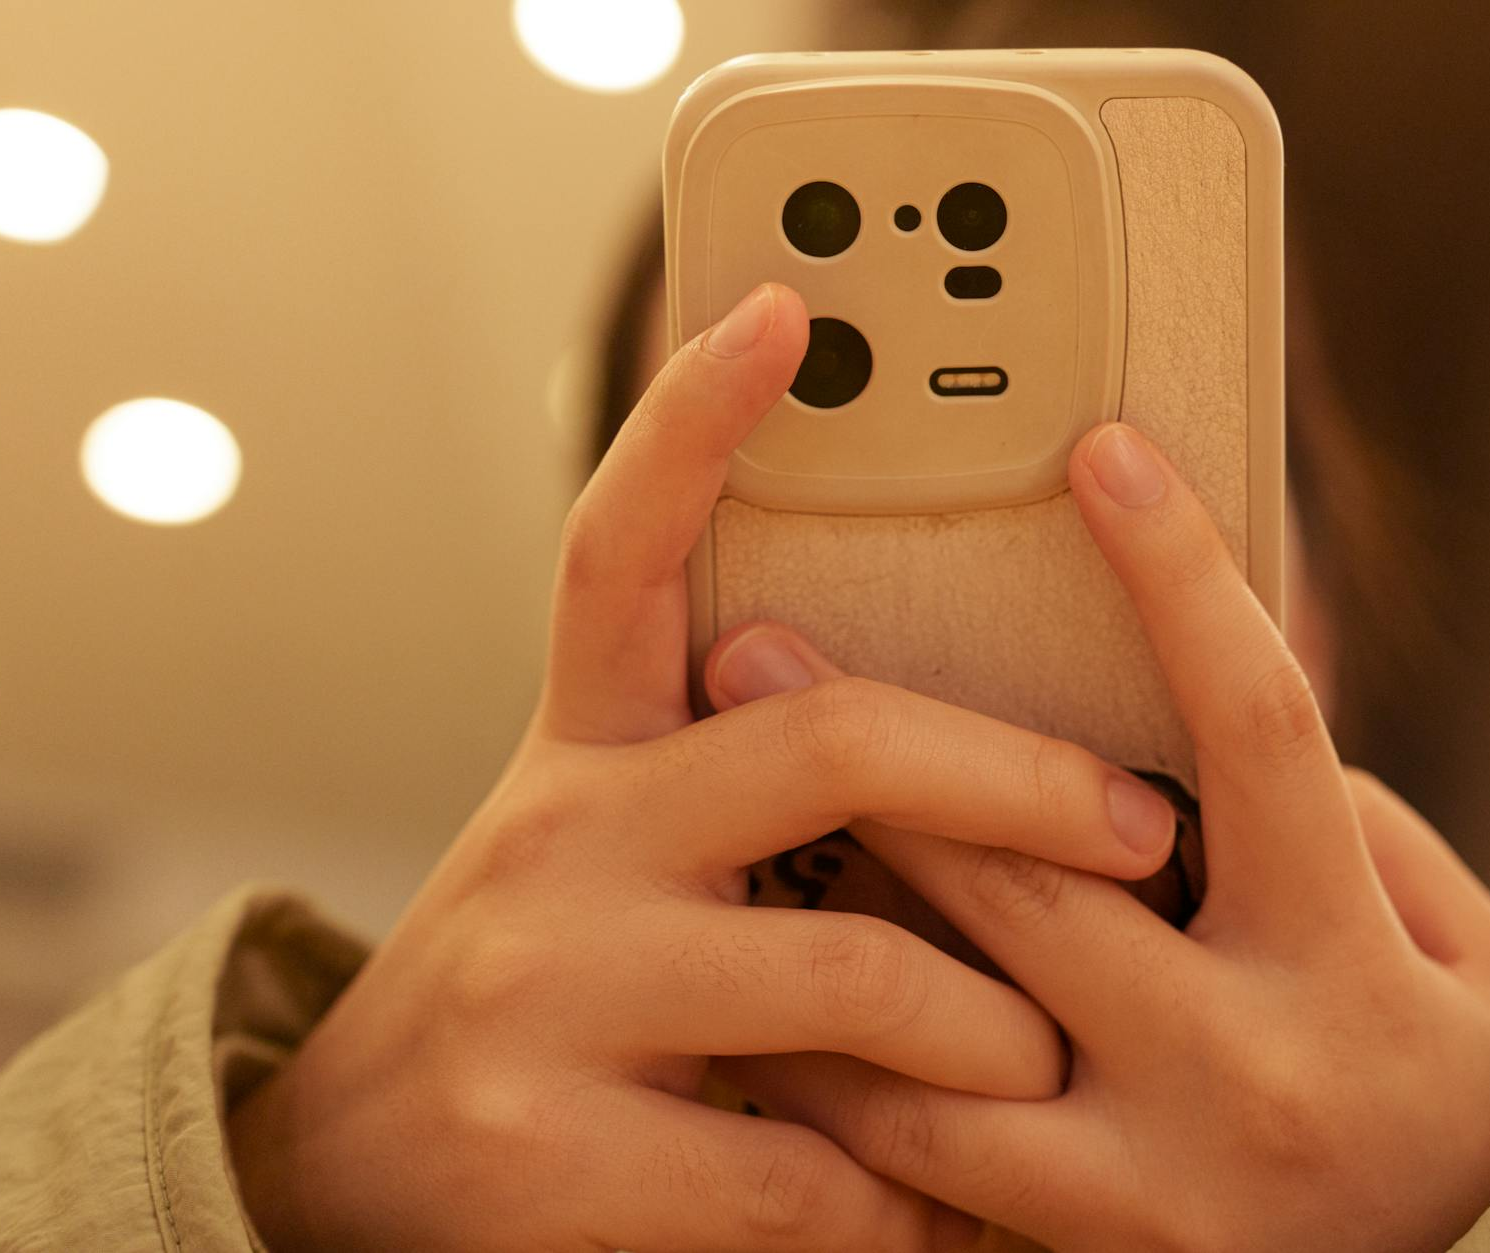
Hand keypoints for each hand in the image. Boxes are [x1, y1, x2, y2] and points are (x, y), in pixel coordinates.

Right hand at [226, 286, 1179, 1252]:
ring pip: (855, 974)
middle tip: (1145, 821)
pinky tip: (918, 1198)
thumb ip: (739, 802)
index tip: (786, 312)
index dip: (692, 421)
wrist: (343, 1175)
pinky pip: (817, 1166)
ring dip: (988, 1028)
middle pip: (826, 741)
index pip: (619, 553)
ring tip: (1034, 1057)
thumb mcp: (613, 862)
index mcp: (578, 753)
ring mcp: (548, 991)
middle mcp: (555, 837)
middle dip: (1019, 780)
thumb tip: (963, 779)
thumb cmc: (547, 993)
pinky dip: (905, 1193)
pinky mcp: (552, 1152)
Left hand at [706, 420, 1489, 1251]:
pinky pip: (918, 1151)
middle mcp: (1241, 1059)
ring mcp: (1151, 1168)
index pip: (1260, 731)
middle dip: (888, 751)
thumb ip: (1345, 822)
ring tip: (713, 817)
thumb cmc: (1444, 1078)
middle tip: (758, 648)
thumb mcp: (1458, 941)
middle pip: (1035, 871)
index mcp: (1344, 951)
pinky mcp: (1084, 1242)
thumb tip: (1196, 716)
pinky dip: (831, 1067)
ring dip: (818, 907)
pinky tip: (757, 986)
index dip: (1181, 584)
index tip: (1102, 460)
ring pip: (938, 1022)